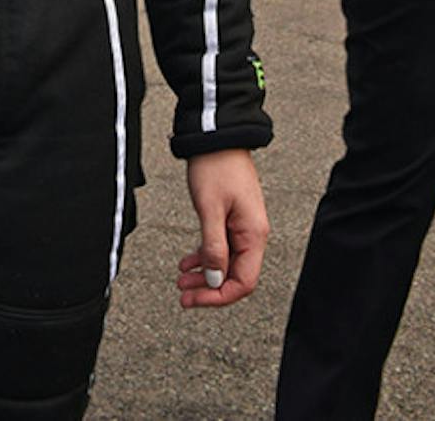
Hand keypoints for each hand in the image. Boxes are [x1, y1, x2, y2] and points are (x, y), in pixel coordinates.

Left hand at [178, 149, 268, 307]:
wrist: (215, 136)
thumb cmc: (215, 166)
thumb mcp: (210, 208)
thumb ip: (213, 246)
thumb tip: (214, 279)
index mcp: (253, 234)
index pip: (244, 282)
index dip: (219, 295)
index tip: (195, 299)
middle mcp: (252, 233)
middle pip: (235, 275)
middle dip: (208, 288)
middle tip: (183, 295)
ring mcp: (243, 226)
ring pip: (226, 262)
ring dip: (204, 274)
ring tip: (181, 280)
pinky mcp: (232, 217)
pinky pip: (221, 246)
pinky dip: (205, 256)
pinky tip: (187, 262)